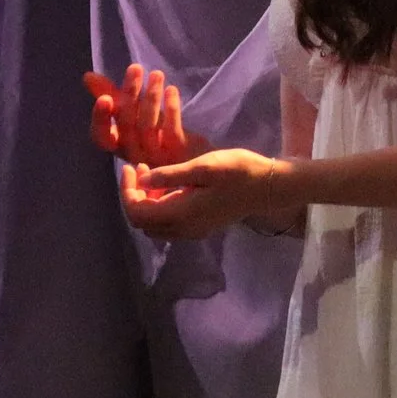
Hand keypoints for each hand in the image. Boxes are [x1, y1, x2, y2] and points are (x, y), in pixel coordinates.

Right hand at [84, 63, 201, 166]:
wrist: (192, 155)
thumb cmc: (158, 133)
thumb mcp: (134, 115)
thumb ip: (113, 97)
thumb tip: (88, 76)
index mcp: (119, 145)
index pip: (101, 137)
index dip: (101, 119)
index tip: (105, 97)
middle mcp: (134, 153)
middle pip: (127, 125)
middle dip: (130, 94)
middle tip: (135, 68)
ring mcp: (156, 155)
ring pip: (148, 126)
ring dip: (151, 97)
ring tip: (156, 74)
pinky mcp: (178, 151)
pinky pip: (171, 130)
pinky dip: (171, 108)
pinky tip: (171, 90)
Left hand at [120, 147, 292, 240]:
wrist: (270, 186)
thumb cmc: (239, 172)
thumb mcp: (204, 167)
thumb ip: (171, 175)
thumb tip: (141, 180)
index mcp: (181, 214)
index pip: (137, 213)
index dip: (126, 191)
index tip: (132, 167)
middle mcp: (183, 229)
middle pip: (142, 222)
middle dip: (133, 197)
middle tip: (140, 170)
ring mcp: (193, 230)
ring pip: (155, 224)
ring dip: (146, 202)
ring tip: (153, 175)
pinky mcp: (201, 226)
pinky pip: (169, 223)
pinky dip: (160, 206)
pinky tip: (170, 186)